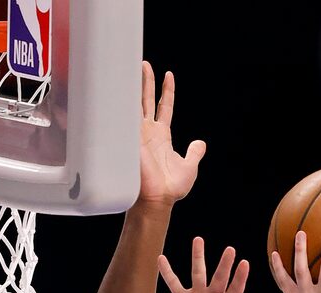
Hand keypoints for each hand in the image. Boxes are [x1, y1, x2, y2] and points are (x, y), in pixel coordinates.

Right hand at [137, 65, 205, 205]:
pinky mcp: (131, 140)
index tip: (169, 75)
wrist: (157, 200)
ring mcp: (138, 134)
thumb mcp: (189, 167)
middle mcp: (149, 132)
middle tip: (143, 64)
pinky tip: (119, 88)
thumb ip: (194, 153)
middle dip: (145, 81)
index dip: (166, 91)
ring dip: (132, 86)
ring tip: (130, 66)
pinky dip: (123, 102)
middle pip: (146, 100)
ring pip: (134, 104)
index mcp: (162, 136)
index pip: (164, 107)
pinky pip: (126, 117)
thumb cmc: (171, 188)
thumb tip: (201, 143)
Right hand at [159, 237, 249, 292]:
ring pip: (198, 273)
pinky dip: (167, 271)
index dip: (240, 277)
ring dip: (198, 256)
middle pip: (220, 277)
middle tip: (230, 249)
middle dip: (224, 264)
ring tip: (198, 239)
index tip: (244, 263)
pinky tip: (161, 259)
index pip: (235, 289)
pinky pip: (173, 283)